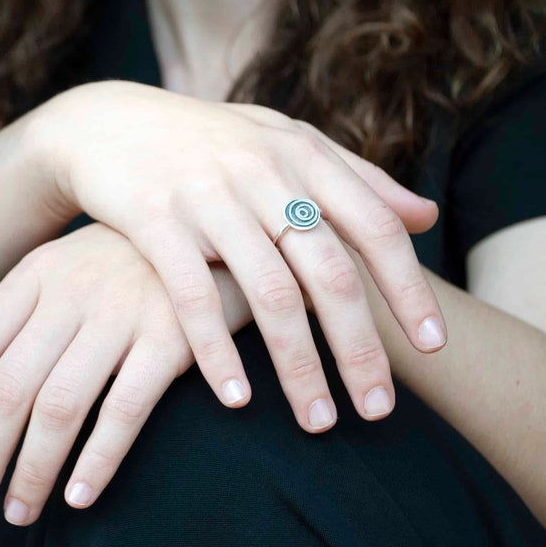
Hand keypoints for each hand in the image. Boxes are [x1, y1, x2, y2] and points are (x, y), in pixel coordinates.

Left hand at [0, 223, 222, 524]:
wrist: (213, 229)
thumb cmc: (130, 258)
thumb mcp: (59, 267)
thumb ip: (4, 310)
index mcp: (38, 274)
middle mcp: (73, 291)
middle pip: (9, 387)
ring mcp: (124, 313)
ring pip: (60, 405)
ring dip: (33, 470)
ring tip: (21, 512)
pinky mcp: (173, 336)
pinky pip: (126, 409)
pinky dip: (99, 459)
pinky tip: (80, 495)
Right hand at [32, 83, 445, 429]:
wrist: (111, 123)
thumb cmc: (213, 143)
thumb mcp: (288, 143)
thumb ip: (358, 179)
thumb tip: (426, 216)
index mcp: (304, 157)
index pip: (376, 227)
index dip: (409, 289)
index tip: (434, 346)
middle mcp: (264, 175)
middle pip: (330, 274)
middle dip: (361, 349)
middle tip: (379, 411)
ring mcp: (209, 198)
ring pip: (270, 295)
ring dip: (299, 367)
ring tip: (318, 423)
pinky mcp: (156, 221)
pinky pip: (195, 298)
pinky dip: (217, 352)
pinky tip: (237, 400)